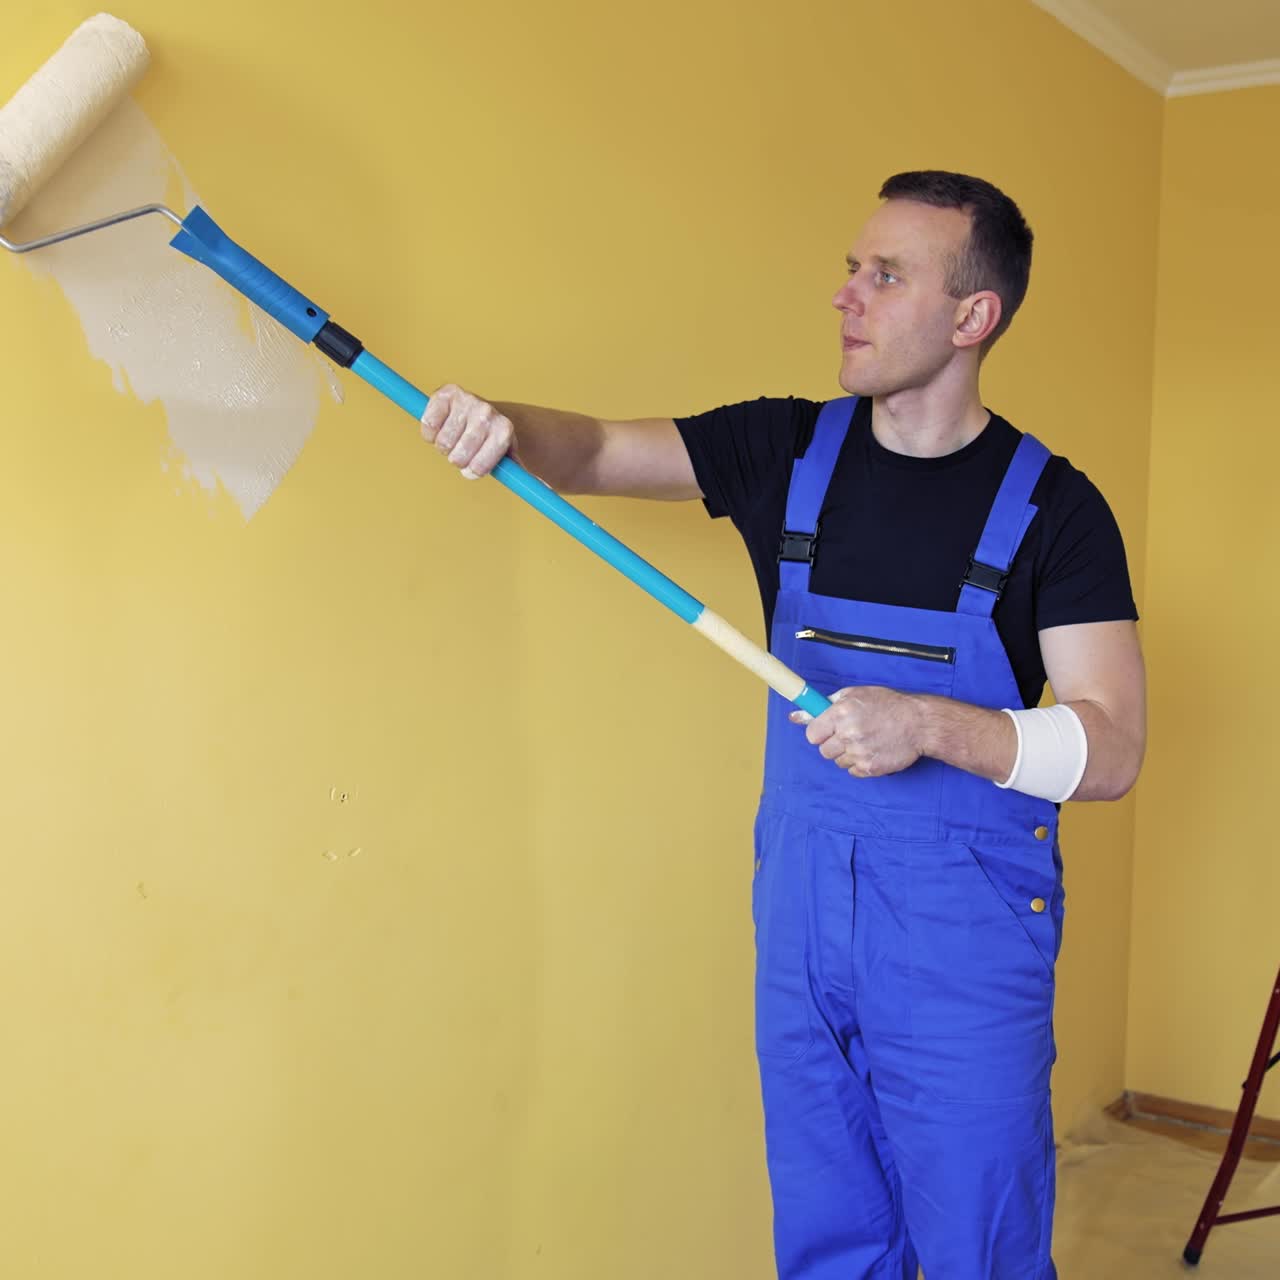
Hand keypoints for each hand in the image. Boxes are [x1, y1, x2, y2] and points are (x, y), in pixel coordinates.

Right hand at [420, 385, 515, 478]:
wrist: (484, 412)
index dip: (473, 472)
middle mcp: (487, 413)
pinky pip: (429, 425)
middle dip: (458, 460)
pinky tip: (441, 428)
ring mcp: (467, 400)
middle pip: (458, 457)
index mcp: (503, 431)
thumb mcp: (507, 457)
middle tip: (463, 451)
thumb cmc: (493, 440)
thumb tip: (532, 491)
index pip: (479, 467)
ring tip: (454, 439)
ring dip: (444, 447)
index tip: (474, 468)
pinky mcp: (446, 394)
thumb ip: (515, 474)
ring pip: (442, 443)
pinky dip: (430, 433)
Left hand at [789, 686, 924, 777]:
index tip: (828, 730)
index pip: (811, 735)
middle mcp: (847, 734)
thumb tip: (795, 717)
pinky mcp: (870, 768)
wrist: (919, 723)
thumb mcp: (855, 695)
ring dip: (847, 754)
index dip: (819, 733)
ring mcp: (859, 753)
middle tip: (851, 734)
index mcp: (840, 713)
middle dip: (834, 744)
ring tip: (866, 740)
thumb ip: (823, 705)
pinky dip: (860, 764)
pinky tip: (873, 750)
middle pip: (823, 751)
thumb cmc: (888, 705)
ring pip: (838, 762)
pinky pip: (852, 771)